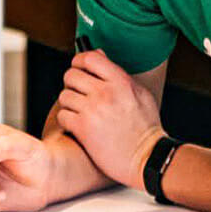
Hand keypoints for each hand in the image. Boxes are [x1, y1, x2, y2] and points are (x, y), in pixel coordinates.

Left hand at [54, 51, 161, 188]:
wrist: (148, 158)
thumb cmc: (145, 128)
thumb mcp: (140, 94)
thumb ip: (118, 74)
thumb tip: (98, 53)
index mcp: (121, 81)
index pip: (90, 57)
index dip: (79, 61)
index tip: (79, 68)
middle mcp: (105, 93)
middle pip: (71, 75)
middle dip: (71, 84)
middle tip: (78, 93)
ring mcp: (93, 110)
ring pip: (64, 95)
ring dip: (69, 104)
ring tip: (80, 112)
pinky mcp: (83, 128)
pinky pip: (62, 115)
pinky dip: (67, 120)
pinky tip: (78, 125)